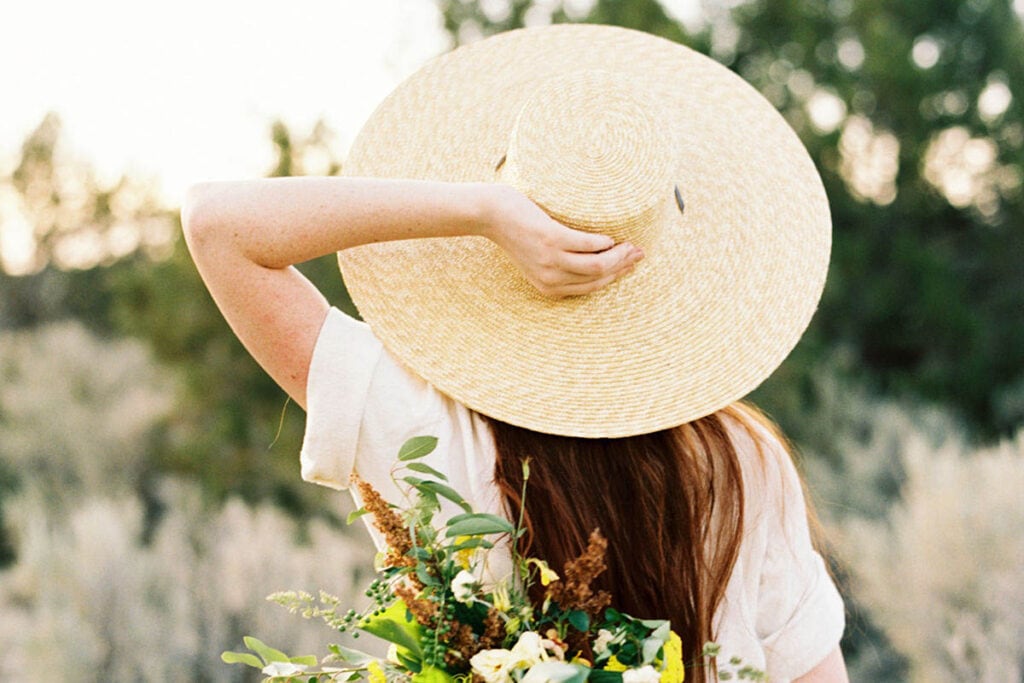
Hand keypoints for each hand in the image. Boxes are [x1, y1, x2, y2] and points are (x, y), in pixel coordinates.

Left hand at [481, 184, 644, 297]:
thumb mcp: (537, 257)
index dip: (615, 277)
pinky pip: (587, 244)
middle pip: (599, 277)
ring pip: (598, 265)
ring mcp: (551, 259)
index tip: (630, 265)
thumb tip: (596, 257)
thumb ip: (561, 265)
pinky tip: (610, 236)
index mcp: (549, 287)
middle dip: (623, 266)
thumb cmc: (516, 231)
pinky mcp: (551, 239)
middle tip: (639, 253)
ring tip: (632, 244)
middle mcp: (551, 278)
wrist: (491, 215)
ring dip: (620, 256)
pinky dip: (603, 242)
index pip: (591, 287)